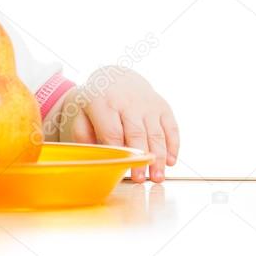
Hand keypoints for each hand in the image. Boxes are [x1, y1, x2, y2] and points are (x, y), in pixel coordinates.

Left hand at [58, 66, 179, 182]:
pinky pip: (171, 128)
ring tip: (157, 178)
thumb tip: (94, 155)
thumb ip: (82, 133)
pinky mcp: (162, 106)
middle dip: (140, 159)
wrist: (117, 76)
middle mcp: (127, 102)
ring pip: (156, 134)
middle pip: (136, 135)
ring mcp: (147, 104)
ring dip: (158, 158)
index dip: (118, 152)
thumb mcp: (82, 112)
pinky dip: (172, 146)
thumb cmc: (98, 102)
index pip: (112, 132)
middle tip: (141, 179)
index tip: (121, 168)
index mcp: (104, 103)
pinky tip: (170, 162)